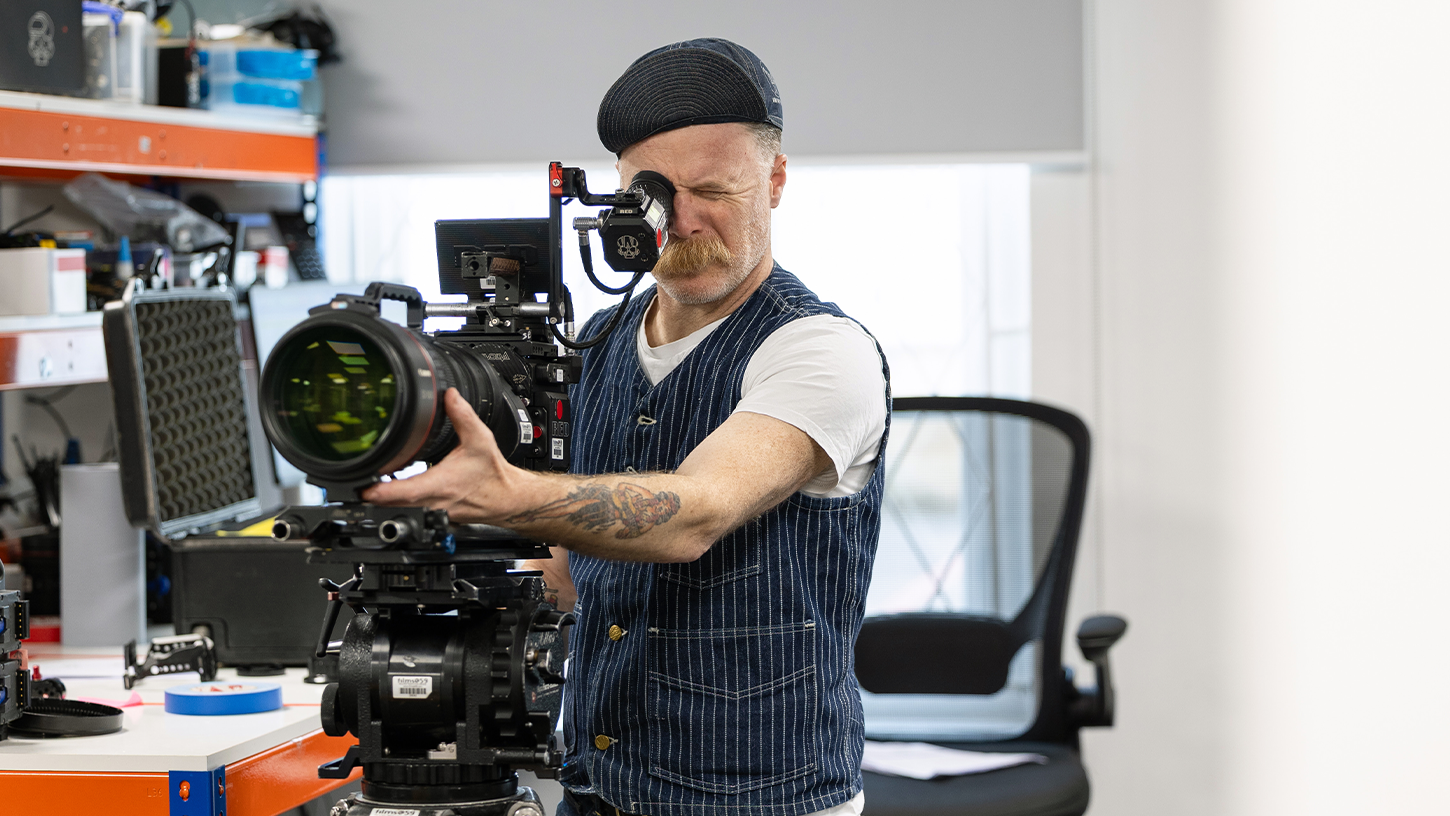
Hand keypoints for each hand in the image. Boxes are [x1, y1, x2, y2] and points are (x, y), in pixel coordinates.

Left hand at [360, 388, 523, 522]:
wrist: (505, 498)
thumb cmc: (492, 474)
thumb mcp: (480, 439)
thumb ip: (463, 416)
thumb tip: (449, 396)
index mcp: (442, 484)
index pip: (405, 492)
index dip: (381, 491)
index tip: (363, 486)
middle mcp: (434, 502)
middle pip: (392, 503)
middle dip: (371, 494)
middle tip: (354, 480)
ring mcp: (432, 512)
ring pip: (398, 509)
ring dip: (381, 498)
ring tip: (367, 482)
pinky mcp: (433, 515)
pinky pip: (408, 510)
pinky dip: (394, 502)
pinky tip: (388, 489)